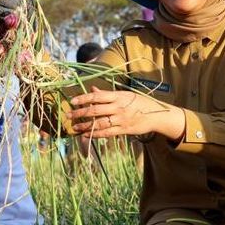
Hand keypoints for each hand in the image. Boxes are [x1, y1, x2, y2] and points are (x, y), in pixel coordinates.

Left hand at [66, 86, 185, 141]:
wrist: (156, 114)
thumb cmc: (138, 102)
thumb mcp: (124, 95)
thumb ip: (107, 94)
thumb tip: (92, 90)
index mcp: (118, 96)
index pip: (97, 96)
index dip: (83, 98)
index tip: (72, 101)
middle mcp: (118, 107)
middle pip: (95, 110)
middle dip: (80, 113)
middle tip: (68, 115)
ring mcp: (121, 119)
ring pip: (99, 123)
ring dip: (85, 126)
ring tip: (75, 127)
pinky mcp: (124, 130)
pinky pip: (107, 133)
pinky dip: (96, 134)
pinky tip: (87, 134)